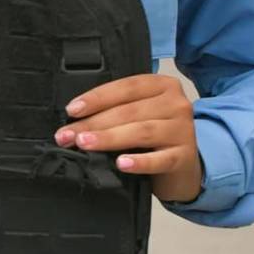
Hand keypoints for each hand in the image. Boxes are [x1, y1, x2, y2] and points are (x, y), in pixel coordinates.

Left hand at [54, 74, 202, 203]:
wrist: (183, 168)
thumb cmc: (154, 138)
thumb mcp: (140, 115)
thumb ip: (117, 110)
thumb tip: (76, 119)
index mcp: (162, 85)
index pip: (126, 87)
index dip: (97, 98)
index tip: (72, 110)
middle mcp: (176, 104)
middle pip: (129, 111)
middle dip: (94, 123)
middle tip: (68, 135)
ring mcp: (183, 130)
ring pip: (141, 132)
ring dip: (109, 138)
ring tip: (84, 144)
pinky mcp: (185, 156)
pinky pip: (160, 159)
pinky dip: (139, 162)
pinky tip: (122, 164)